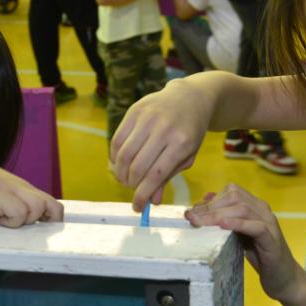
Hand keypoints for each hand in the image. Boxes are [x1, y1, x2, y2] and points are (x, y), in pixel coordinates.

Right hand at [0, 151, 63, 227]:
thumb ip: (8, 209)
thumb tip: (15, 228)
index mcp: (24, 189)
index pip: (52, 203)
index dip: (50, 219)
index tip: (37, 229)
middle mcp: (23, 188)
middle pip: (55, 206)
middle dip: (48, 223)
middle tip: (27, 229)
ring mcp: (13, 190)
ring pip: (39, 208)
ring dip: (26, 220)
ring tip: (8, 221)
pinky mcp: (1, 195)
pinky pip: (19, 213)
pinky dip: (11, 222)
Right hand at [111, 78, 211, 210]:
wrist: (190, 98)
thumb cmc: (190, 131)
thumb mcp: (187, 154)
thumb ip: (169, 176)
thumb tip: (152, 201)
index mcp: (181, 143)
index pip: (155, 175)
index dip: (142, 195)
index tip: (137, 207)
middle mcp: (164, 129)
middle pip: (137, 166)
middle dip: (131, 184)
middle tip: (131, 189)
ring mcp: (148, 118)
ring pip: (124, 154)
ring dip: (120, 172)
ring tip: (124, 178)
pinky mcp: (135, 111)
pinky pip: (117, 139)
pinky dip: (115, 156)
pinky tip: (119, 162)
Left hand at [186, 184, 305, 302]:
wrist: (284, 279)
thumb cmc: (260, 257)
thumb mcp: (239, 236)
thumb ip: (226, 220)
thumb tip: (203, 204)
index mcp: (255, 207)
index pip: (231, 192)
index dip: (210, 200)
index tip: (191, 212)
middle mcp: (263, 211)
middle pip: (235, 197)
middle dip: (210, 206)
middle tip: (191, 218)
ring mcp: (270, 224)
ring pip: (243, 209)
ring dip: (218, 214)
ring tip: (201, 222)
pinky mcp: (272, 240)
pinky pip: (257, 227)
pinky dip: (238, 224)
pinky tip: (223, 225)